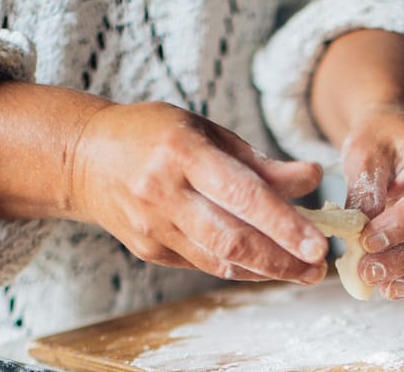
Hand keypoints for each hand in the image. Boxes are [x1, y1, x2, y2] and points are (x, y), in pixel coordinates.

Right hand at [68, 102, 328, 283]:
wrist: (85, 158)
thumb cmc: (155, 135)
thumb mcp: (207, 131)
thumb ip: (259, 161)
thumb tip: (311, 179)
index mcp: (182, 152)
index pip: (242, 194)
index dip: (283, 223)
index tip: (319, 243)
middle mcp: (164, 192)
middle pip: (231, 237)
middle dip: (281, 259)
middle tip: (318, 268)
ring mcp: (153, 226)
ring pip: (219, 259)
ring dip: (266, 270)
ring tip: (303, 272)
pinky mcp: (149, 250)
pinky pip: (204, 263)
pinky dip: (240, 267)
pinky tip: (267, 266)